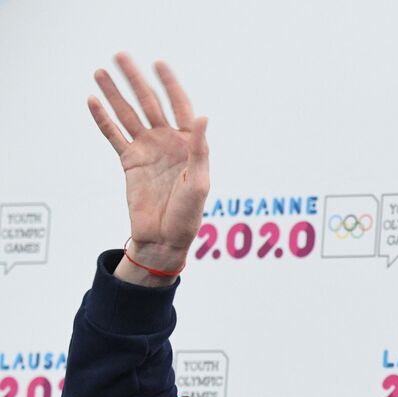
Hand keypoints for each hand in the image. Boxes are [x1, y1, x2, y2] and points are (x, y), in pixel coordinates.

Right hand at [88, 54, 208, 282]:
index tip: (158, 63)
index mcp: (188, 144)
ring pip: (128, 115)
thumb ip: (199, 148)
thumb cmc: (188, 214)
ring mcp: (147, 150)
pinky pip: (113, 135)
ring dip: (115, 94)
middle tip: (120, 56)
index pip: (179, 106)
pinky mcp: (129, 162)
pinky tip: (93, 100)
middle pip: (149, 104)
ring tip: (101, 72)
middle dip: (136, 80)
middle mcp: (167, 142)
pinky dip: (103, 119)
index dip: (170, 84)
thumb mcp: (199, 181)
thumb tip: (203, 116)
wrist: (164, 238)